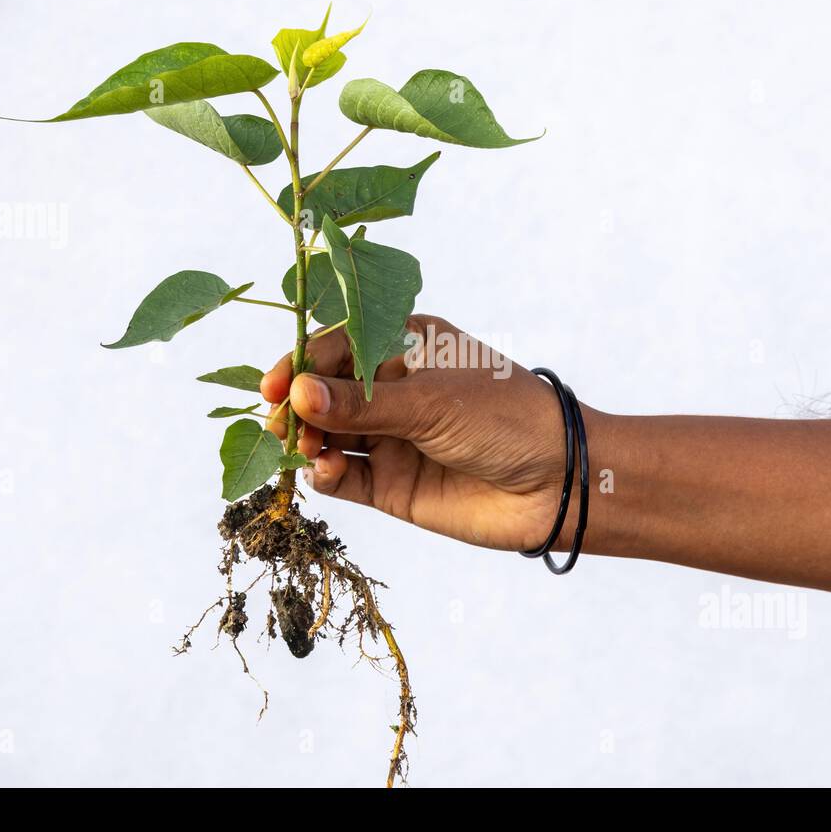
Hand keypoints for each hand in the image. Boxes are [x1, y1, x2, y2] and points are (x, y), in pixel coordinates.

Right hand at [260, 315, 571, 551]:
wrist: (557, 484)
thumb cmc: (506, 419)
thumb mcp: (432, 402)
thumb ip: (362, 403)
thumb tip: (297, 393)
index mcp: (404, 347)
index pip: (338, 347)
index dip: (301, 364)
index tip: (273, 385)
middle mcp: (391, 390)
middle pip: (323, 394)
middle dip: (296, 406)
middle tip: (277, 422)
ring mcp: (389, 437)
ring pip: (327, 436)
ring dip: (306, 440)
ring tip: (304, 447)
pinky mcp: (390, 484)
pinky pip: (342, 477)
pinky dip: (324, 474)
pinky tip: (322, 470)